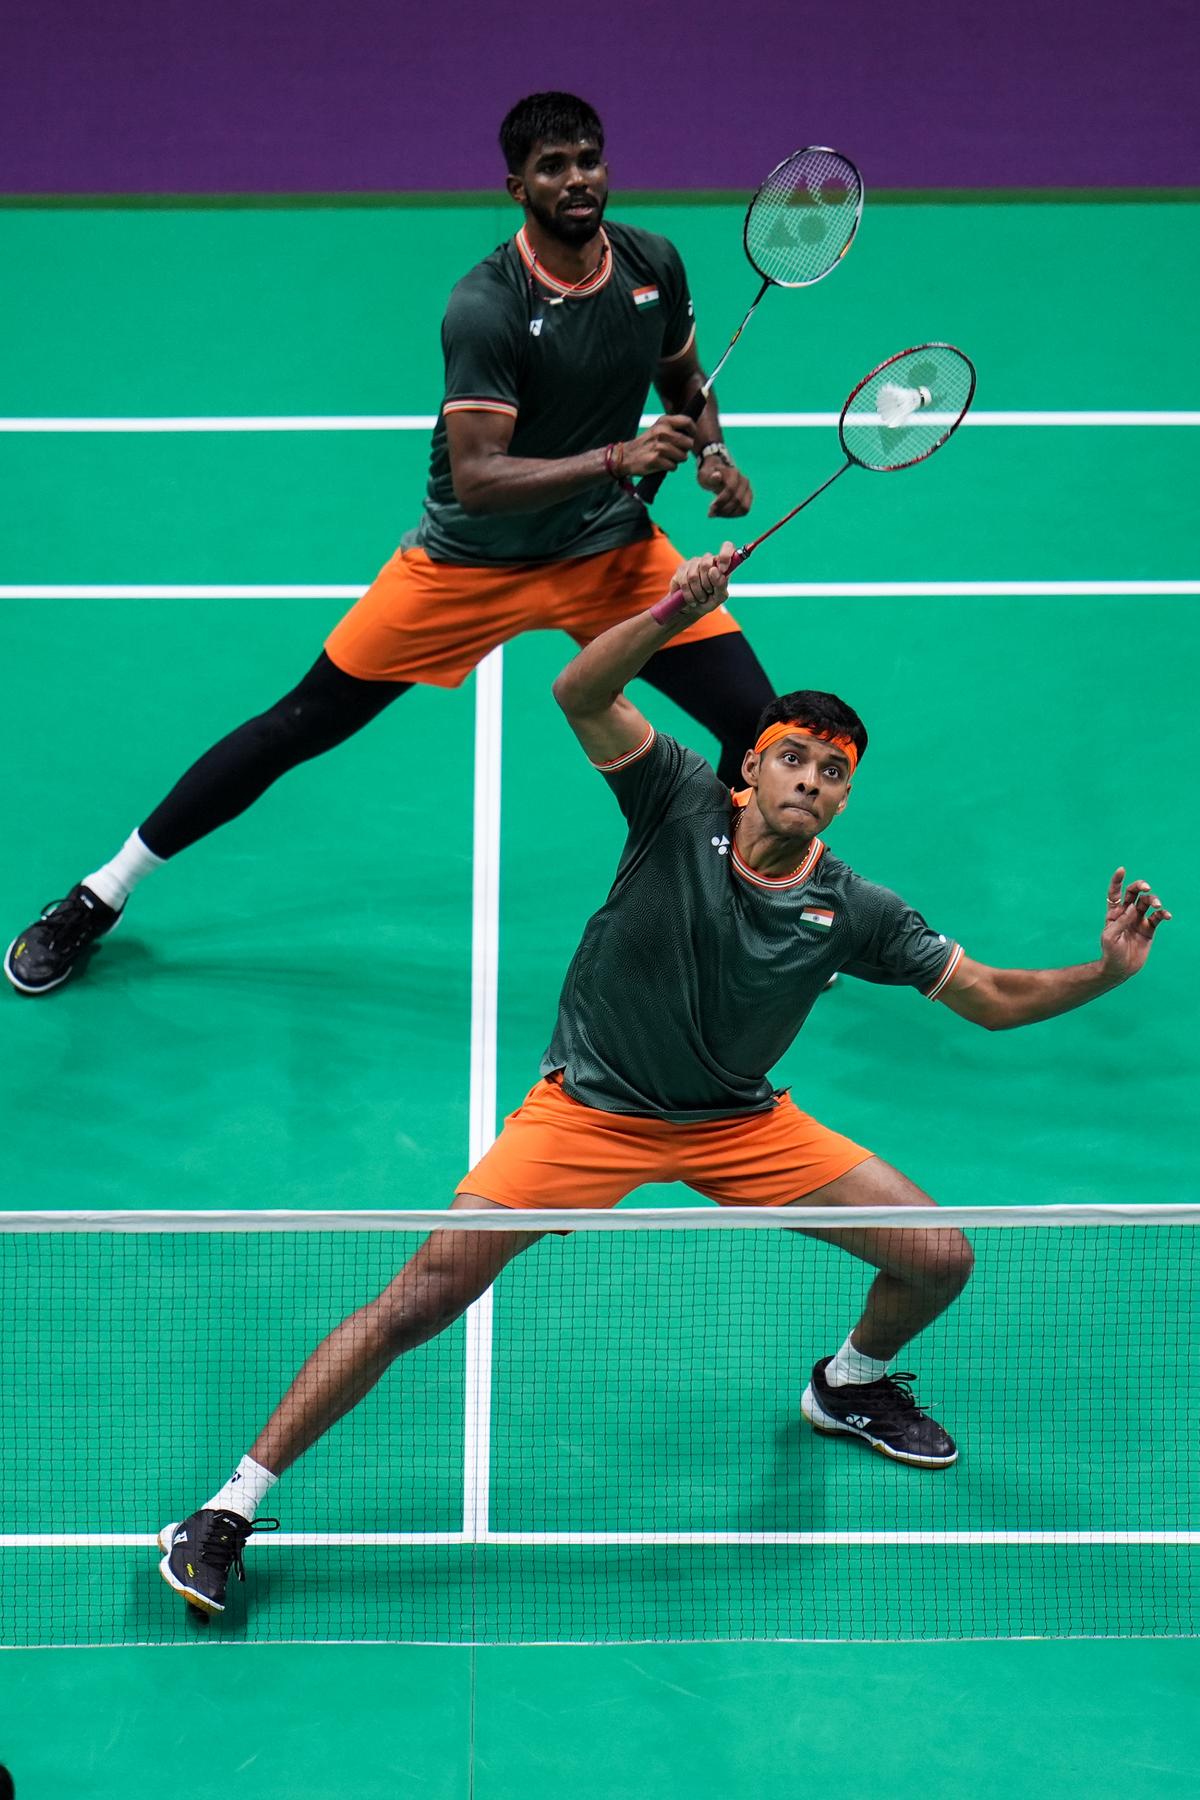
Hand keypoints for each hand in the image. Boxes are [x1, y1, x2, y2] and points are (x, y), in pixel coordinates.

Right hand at [622, 414, 696, 477]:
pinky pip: (673, 466)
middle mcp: (662, 431)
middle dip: (685, 450)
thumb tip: (693, 434)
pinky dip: (670, 467)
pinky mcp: (655, 459)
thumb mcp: (658, 428)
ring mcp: (659, 446)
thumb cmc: (647, 443)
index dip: (693, 431)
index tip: (690, 437)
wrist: (626, 456)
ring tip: (667, 458)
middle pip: (688, 443)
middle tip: (675, 451)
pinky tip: (661, 464)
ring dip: (677, 460)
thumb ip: (674, 428)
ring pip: (682, 456)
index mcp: (664, 422)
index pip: (688, 422)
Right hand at [668, 542, 735, 618]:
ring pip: (694, 575)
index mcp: (721, 564)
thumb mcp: (719, 597)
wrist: (691, 609)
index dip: (725, 555)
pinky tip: (692, 600)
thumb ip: (721, 585)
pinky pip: (684, 581)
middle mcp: (707, 560)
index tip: (723, 570)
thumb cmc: (709, 601)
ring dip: (698, 592)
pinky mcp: (681, 569)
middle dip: (707, 584)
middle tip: (708, 592)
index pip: (727, 547)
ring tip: (700, 598)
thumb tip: (714, 570)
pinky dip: (689, 595)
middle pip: (706, 564)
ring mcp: (693, 563)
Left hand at [697, 454, 752, 517]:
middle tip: (710, 514)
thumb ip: (710, 477)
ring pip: (743, 507)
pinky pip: (744, 511)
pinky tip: (722, 514)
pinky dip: (733, 515)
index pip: (730, 489)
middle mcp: (744, 481)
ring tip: (716, 514)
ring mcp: (748, 489)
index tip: (710, 508)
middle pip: (737, 500)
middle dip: (723, 509)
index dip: (721, 501)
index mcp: (734, 473)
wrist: (717, 475)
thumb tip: (717, 476)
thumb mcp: (705, 475)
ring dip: (728, 514)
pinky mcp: (748, 498)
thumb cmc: (709, 476)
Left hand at [1099, 867, 1169, 981]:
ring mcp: (1138, 920)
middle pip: (1134, 894)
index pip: (1115, 893)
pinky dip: (1163, 914)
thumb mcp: (1110, 937)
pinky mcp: (1149, 929)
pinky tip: (1167, 915)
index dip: (1117, 881)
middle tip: (1146, 887)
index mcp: (1113, 913)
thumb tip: (1133, 908)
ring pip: (1147, 904)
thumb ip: (1121, 921)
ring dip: (1153, 901)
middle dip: (1140, 886)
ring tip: (1157, 905)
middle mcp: (1126, 914)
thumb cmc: (1110, 952)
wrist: (1120, 969)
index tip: (1122, 869)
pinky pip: (1157, 918)